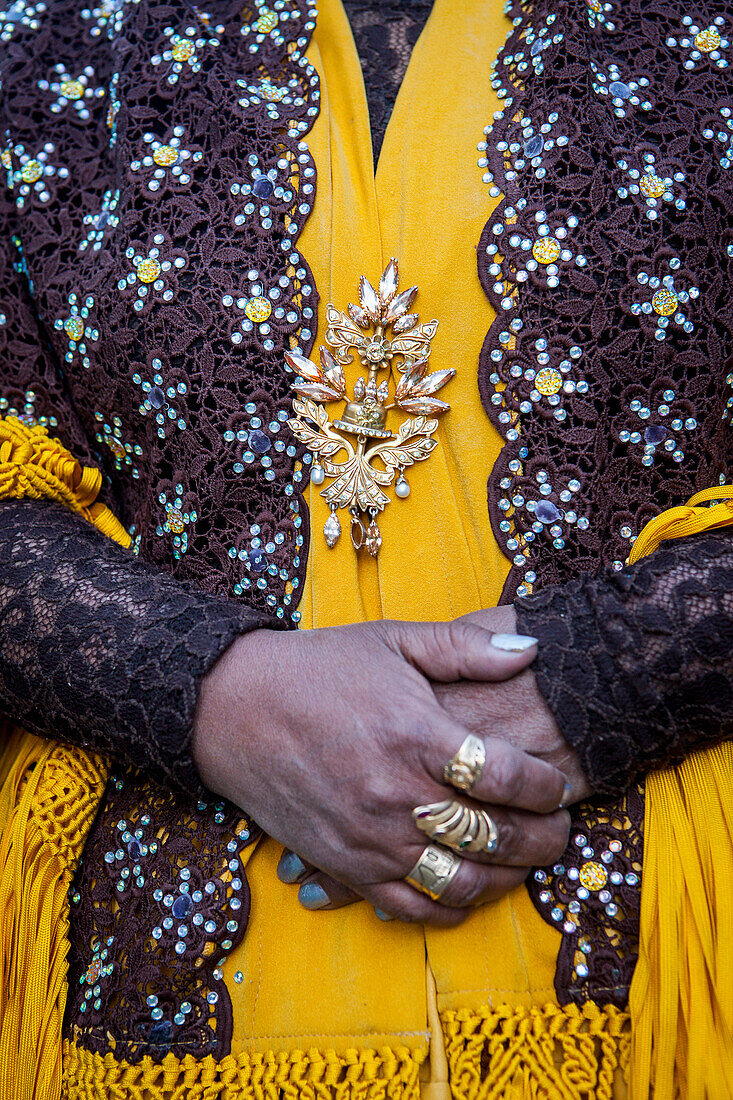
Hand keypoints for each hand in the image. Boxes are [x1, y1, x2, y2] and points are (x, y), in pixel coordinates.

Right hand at [193, 618, 570, 924]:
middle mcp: (395, 793)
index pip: (508, 777)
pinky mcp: (344, 865)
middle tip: (561, 830)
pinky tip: (471, 890)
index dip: (548, 787)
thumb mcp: (393, 639)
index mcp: (414, 733)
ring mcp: (369, 837)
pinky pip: (410, 908)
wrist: (236, 708)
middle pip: (494, 836)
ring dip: (507, 880)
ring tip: (525, 863)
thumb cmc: (319, 668)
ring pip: (460, 883)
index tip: (560, 785)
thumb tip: (534, 649)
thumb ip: (466, 645)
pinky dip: (450, 909)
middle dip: (544, 839)